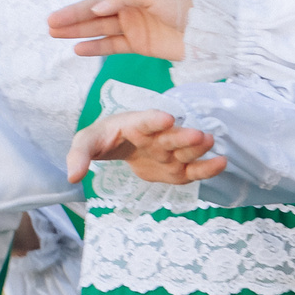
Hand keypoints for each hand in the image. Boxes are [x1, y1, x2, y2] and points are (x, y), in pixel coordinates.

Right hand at [48, 0, 191, 59]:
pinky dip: (95, 47)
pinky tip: (78, 49)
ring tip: (55, 34)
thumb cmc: (183, 4)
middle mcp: (129, 2)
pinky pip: (111, 45)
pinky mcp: (138, 44)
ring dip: (77, 30)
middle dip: (72, 14)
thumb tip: (95, 7)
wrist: (208, 31)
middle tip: (50, 22)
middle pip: (94, 7)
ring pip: (98, 26)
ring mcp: (133, 24)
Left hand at [65, 108, 224, 184]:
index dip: (155, 119)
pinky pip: (194, 170)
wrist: (120, 144)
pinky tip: (221, 164)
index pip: (145, 120)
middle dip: (184, 136)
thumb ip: (79, 156)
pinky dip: (207, 169)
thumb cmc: (104, 138)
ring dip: (198, 148)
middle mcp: (157, 136)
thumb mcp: (86, 142)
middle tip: (199, 135)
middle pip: (171, 136)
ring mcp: (170, 153)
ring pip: (186, 151)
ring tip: (211, 144)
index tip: (167, 118)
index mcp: (135, 124)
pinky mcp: (178, 169)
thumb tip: (72, 176)